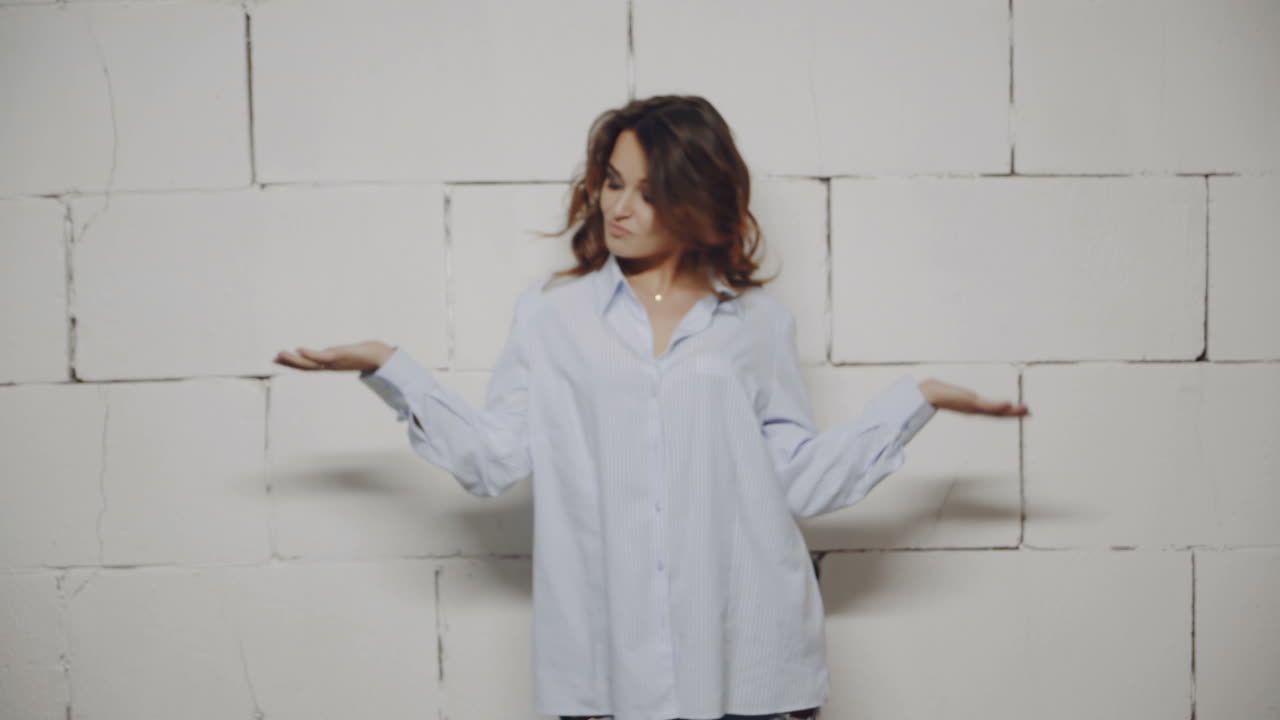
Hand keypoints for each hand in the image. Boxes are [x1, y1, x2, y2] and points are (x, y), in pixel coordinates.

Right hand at [274, 340, 393, 372]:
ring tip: (280, 354)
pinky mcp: (341, 356)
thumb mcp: (352, 352)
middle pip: (306, 366)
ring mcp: (335, 361)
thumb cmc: (370, 353)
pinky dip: (311, 354)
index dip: (294, 363)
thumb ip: (344, 352)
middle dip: (289, 363)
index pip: (309, 365)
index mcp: (331, 364)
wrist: (383, 358)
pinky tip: (299, 350)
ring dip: (294, 360)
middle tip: (273, 358)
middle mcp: (331, 365)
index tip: (279, 359)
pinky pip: (323, 356)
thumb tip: (339, 349)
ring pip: (311, 363)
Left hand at [918, 378, 1028, 416]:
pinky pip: (987, 406)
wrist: (927, 395)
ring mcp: (973, 407)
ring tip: (1025, 409)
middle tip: (1028, 413)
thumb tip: (949, 389)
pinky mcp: (969, 403)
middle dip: (1013, 413)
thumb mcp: (950, 391)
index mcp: (972, 406)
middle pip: (998, 413)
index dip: (1006, 411)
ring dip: (1012, 411)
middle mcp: (974, 409)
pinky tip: (1010, 404)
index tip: (1019, 410)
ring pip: (996, 411)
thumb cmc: (936, 392)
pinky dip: (999, 406)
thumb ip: (953, 392)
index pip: (993, 410)